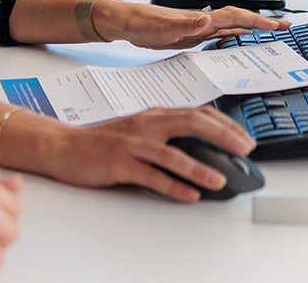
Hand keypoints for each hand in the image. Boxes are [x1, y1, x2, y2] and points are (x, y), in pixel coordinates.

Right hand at [40, 106, 253, 202]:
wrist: (62, 145)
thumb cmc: (101, 141)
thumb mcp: (138, 131)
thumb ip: (165, 134)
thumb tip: (199, 146)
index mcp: (153, 115)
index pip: (197, 113)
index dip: (225, 124)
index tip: (245, 138)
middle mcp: (146, 125)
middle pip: (191, 123)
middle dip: (223, 136)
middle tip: (245, 150)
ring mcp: (132, 144)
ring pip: (172, 154)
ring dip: (199, 167)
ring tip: (219, 180)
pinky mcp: (118, 163)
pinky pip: (150, 175)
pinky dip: (172, 186)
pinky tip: (188, 195)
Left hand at [101, 0, 290, 49]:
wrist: (125, 23)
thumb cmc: (140, 22)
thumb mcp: (161, 27)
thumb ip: (183, 24)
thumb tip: (205, 19)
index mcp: (199, 19)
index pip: (235, 18)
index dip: (256, 21)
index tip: (276, 25)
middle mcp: (202, 21)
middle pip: (239, 19)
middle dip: (262, 22)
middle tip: (285, 25)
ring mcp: (199, 28)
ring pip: (232, 26)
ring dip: (252, 28)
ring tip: (272, 31)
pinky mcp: (192, 35)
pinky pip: (221, 35)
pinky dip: (236, 36)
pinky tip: (241, 40)